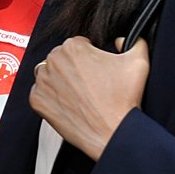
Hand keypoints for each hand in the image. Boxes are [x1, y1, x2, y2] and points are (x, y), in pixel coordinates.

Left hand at [29, 37, 148, 160]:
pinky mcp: (36, 101)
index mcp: (73, 47)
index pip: (79, 45)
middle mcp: (53, 61)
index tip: (97, 70)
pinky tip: (70, 103)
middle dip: (75, 68)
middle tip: (91, 84)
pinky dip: (52, 97)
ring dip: (61, 80)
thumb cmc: (123, 100)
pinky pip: (41, 93)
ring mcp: (42, 82)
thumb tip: (120, 40)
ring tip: (81, 94)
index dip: (91, 57)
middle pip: (62, 58)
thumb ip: (133, 41)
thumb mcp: (138, 61)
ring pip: (50, 74)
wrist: (112, 133)